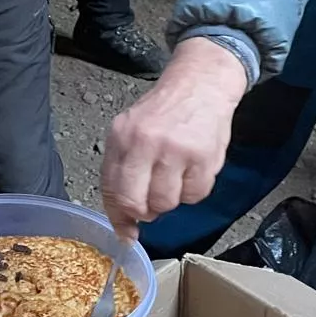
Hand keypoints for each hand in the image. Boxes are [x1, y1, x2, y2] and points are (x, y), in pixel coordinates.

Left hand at [101, 36, 249, 238]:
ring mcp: (176, 150)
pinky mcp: (204, 157)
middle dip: (144, 212)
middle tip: (152, 203)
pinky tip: (193, 169)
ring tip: (176, 176)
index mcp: (122, 136)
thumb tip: (124, 217)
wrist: (201, 84)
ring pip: (166, 203)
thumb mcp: (131, 130)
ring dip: (171, 199)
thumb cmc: (165, 112)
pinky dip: (194, 190)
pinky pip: (195, 195)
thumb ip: (123, 169)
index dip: (119, 217)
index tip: (125, 232)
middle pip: (136, 203)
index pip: (112, 189)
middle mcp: (145, 142)